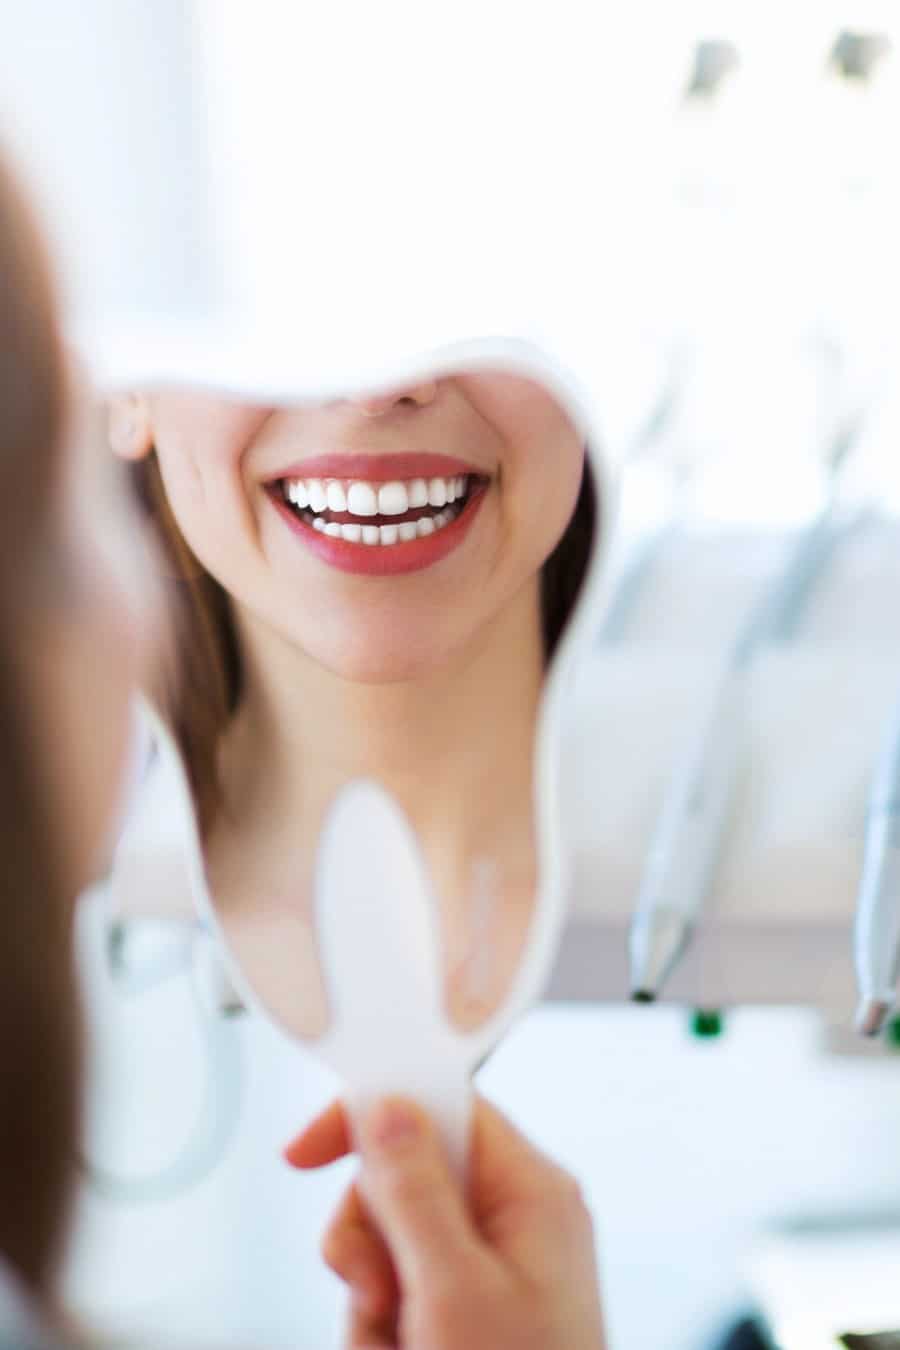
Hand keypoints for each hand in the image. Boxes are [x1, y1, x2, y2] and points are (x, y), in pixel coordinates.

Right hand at [285, 1094, 605, 1348]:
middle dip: (370, 1238)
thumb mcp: (454, 1294)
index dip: (374, 1112)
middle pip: (402, 1177)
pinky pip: (395, 1294)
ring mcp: (491, 1269)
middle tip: (380, 1293)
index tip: (307, 1151)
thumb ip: (414, 1194)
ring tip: (401, 1346)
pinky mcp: (466, 1312)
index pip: (443, 1106)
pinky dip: (383, 1333)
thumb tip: (385, 1107)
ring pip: (387, 1244)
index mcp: (531, 1192)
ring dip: (372, 1300)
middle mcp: (513, 1219)